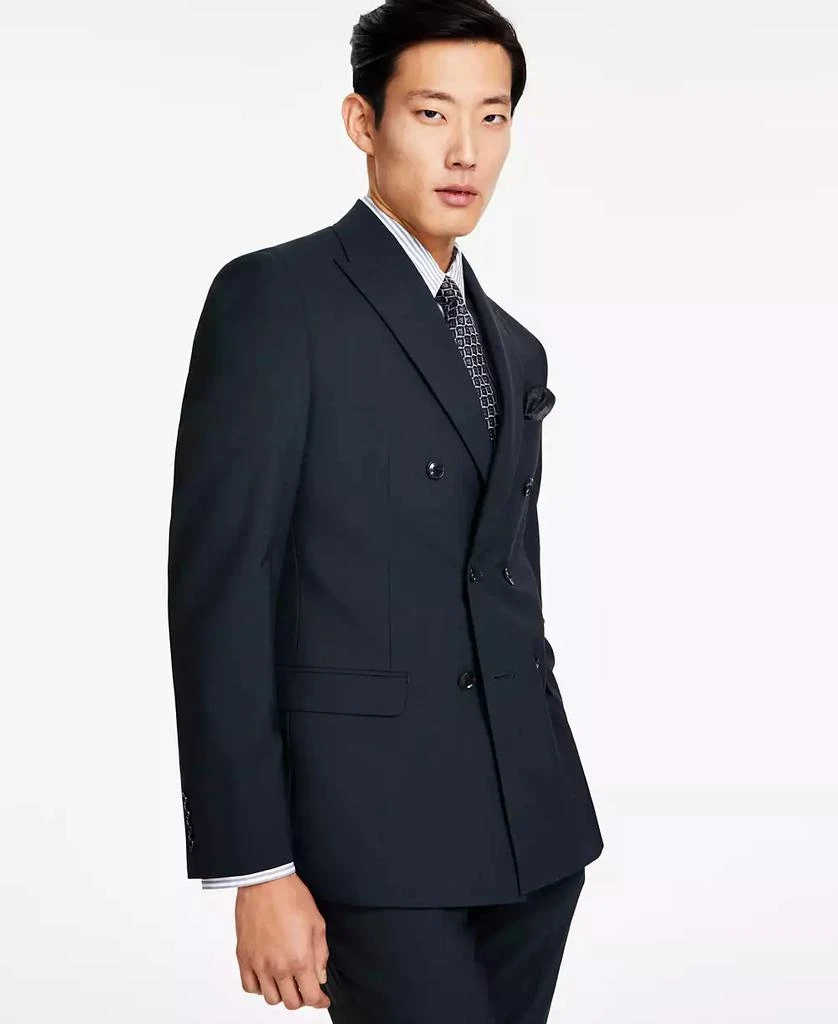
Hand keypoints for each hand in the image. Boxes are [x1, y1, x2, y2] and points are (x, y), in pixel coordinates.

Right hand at [235, 872, 330, 1009]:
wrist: (265, 882)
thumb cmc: (291, 897)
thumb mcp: (317, 924)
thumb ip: (320, 955)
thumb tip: (319, 976)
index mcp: (299, 960)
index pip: (311, 997)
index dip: (319, 1001)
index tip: (322, 998)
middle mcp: (278, 967)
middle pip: (290, 1002)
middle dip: (301, 998)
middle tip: (305, 987)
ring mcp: (258, 964)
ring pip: (270, 998)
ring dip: (281, 993)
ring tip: (286, 980)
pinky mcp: (243, 957)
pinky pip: (249, 986)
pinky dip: (259, 987)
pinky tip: (267, 976)